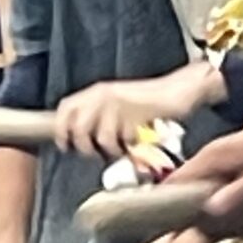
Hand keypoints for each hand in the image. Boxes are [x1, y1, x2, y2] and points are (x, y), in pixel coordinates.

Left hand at [52, 62, 221, 158]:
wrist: (181, 89)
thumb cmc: (152, 102)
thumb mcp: (118, 104)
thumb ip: (98, 117)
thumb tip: (79, 140)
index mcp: (96, 91)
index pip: (64, 109)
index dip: (61, 130)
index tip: (66, 146)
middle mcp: (102, 95)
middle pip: (77, 128)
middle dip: (86, 147)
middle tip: (102, 152)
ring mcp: (117, 103)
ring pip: (99, 139)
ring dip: (111, 150)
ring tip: (124, 145)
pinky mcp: (133, 112)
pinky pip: (121, 140)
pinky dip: (128, 147)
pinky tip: (137, 139)